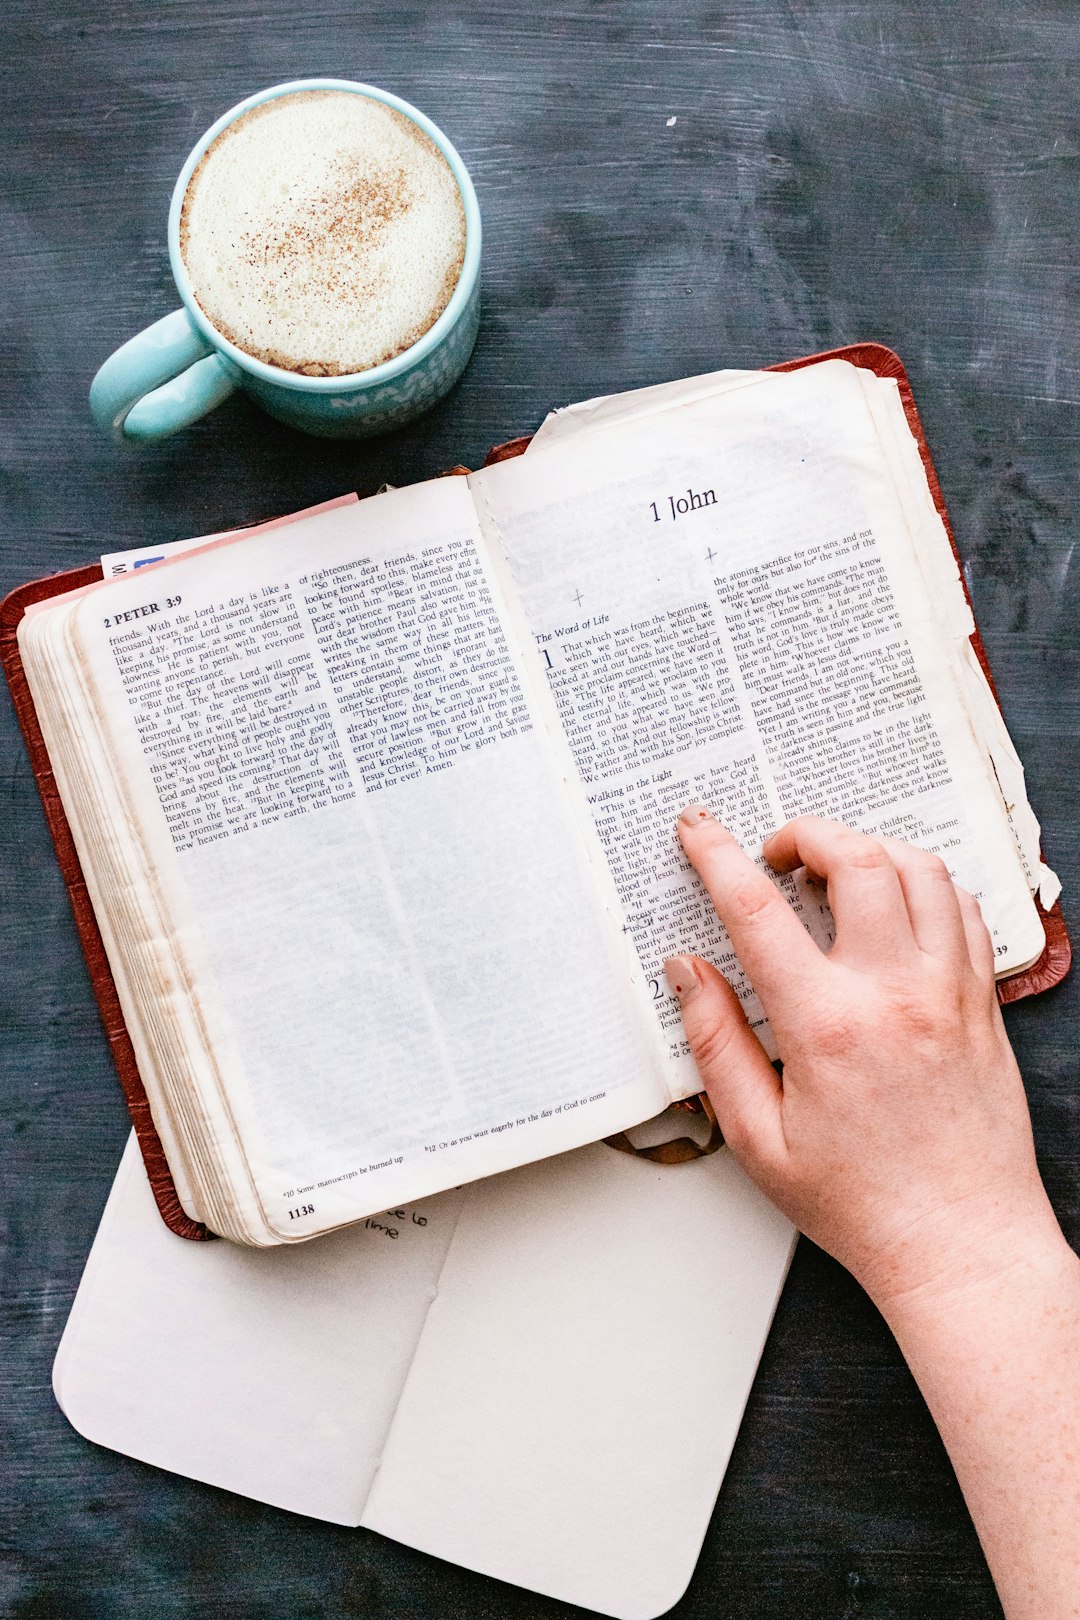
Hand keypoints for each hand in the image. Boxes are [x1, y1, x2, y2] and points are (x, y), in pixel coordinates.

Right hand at [666, 809, 1059, 1309]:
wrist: (963, 1244)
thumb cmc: (862, 1204)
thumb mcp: (758, 1139)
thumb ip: (716, 1044)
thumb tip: (688, 972)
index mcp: (826, 1027)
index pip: (759, 910)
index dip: (718, 855)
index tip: (699, 830)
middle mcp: (895, 994)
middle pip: (855, 858)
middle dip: (804, 832)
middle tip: (775, 851)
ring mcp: (950, 992)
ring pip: (920, 869)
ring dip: (869, 849)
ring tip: (834, 870)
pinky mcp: (983, 1003)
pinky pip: (964, 909)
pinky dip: (926, 885)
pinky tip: (896, 906)